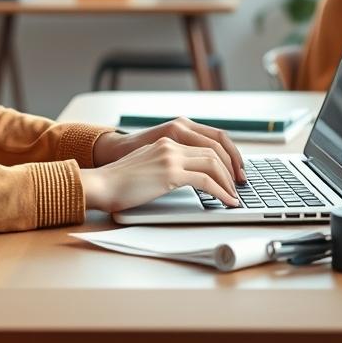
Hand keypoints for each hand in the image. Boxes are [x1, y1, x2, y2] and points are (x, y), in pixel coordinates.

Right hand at [92, 118, 245, 181]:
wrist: (101, 184)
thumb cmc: (119, 182)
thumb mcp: (147, 165)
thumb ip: (166, 164)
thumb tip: (184, 177)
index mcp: (167, 140)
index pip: (206, 143)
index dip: (224, 157)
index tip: (233, 173)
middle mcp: (172, 144)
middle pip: (214, 151)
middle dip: (231, 169)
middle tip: (239, 185)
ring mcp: (171, 157)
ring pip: (213, 163)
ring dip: (228, 182)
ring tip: (234, 196)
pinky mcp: (170, 173)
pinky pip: (205, 180)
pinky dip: (221, 192)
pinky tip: (226, 202)